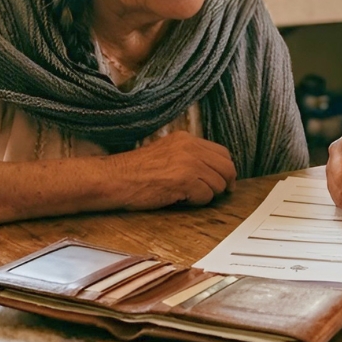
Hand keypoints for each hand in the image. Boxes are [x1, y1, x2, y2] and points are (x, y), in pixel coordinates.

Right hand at [110, 132, 236, 209]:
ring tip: (189, 196)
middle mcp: (190, 147)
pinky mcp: (184, 180)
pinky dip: (197, 202)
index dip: (226, 169)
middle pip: (226, 167)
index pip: (222, 152)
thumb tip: (212, 170)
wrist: (115, 178)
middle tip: (216, 194)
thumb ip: (189, 155)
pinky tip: (181, 199)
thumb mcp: (166, 152)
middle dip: (224, 183)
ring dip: (208, 194)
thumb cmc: (135, 171)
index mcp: (186, 139)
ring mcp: (188, 163)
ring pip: (218, 184)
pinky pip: (206, 196)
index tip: (224, 181)